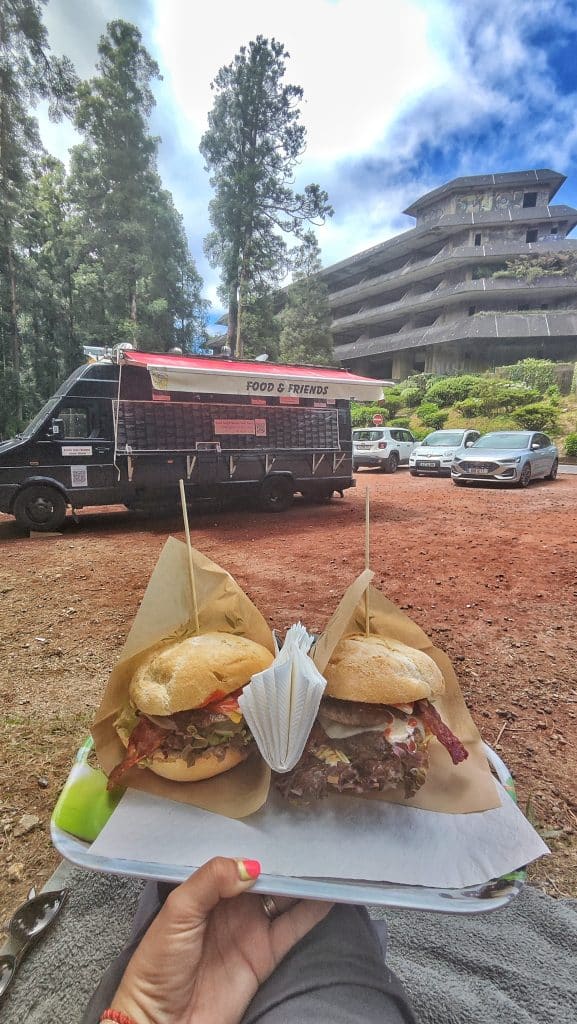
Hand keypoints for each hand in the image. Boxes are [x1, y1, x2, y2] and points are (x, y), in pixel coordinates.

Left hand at [111, 857, 332, 1023]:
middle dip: (285, 860)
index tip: (280, 829)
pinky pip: (294, 927)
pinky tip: (327, 893)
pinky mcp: (266, 955)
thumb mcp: (177, 912)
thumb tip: (250, 866)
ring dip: (303, 881)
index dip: (257, 846)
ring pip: (284, 897)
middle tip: (309, 838)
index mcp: (207, 890)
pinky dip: (313, 910)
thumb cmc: (158, 964)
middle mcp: (232, 906)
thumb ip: (210, 881)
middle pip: (265, 876)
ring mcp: (250, 929)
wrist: (164, 1021)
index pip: (237, 861)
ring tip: (326, 860)